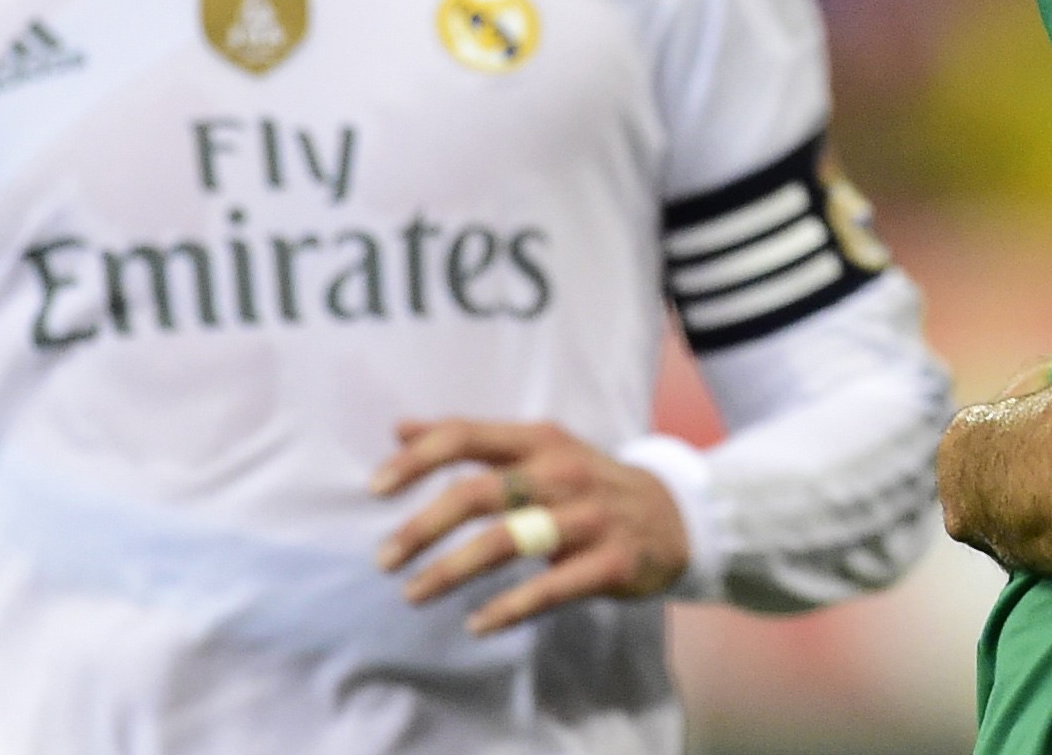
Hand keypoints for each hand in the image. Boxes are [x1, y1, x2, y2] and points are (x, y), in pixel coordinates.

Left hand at [373, 417, 692, 634]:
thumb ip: (472, 440)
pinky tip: (477, 624)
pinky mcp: (609, 562)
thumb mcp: (538, 448)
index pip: (466, 437)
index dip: (417, 459)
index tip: (376, 488)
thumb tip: (400, 427)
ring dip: (453, 570)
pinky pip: (551, 589)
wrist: (676, 515)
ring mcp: (588, 517)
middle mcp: (561, 472)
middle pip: (479, 493)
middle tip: (384, 559)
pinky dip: (509, 608)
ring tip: (414, 593)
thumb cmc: (587, 482)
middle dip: (424, 526)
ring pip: (508, 541)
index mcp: (539, 440)